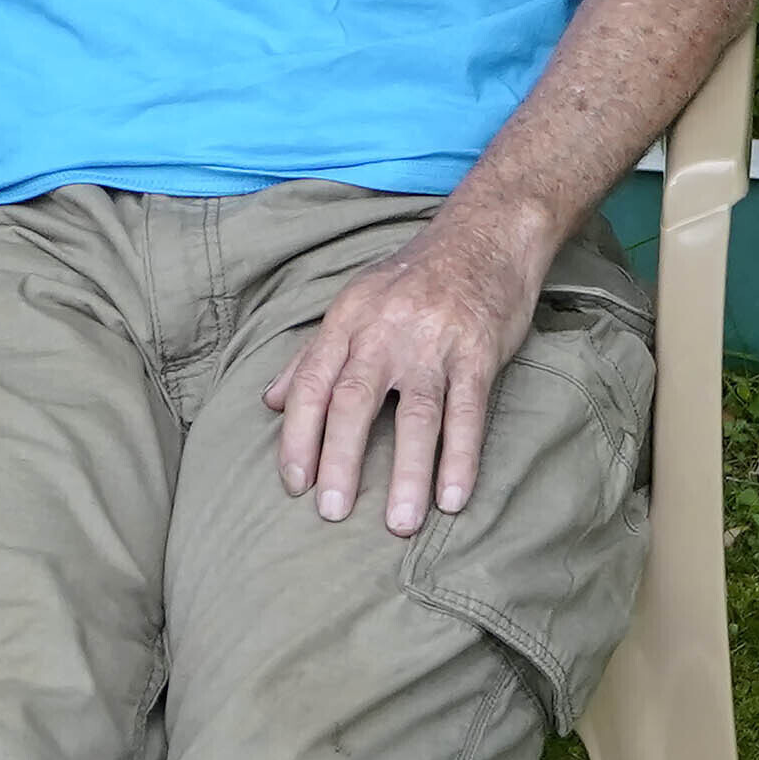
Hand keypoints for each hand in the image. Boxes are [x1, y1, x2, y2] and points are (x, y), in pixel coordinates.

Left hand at [271, 209, 549, 532]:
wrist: (486, 234)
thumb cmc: (416, 276)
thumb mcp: (355, 303)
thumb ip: (313, 354)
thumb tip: (271, 401)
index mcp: (349, 320)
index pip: (313, 384)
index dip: (299, 437)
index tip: (294, 485)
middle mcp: (386, 331)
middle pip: (354, 401)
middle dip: (340, 460)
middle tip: (331, 513)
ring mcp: (435, 343)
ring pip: (416, 415)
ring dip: (407, 473)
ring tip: (400, 524)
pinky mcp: (479, 352)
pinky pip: (468, 412)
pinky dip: (461, 457)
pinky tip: (453, 497)